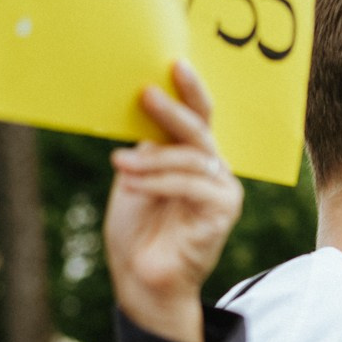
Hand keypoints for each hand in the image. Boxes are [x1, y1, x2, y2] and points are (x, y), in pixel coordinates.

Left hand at [105, 60, 243, 341]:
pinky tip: (131, 184)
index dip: (189, 89)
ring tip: (119, 164)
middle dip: (173, 111)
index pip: (197, 116)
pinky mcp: (223, 212)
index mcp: (193, 157)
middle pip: (199, 130)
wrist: (143, 279)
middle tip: (146, 94)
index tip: (173, 63)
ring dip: (151, 159)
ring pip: (191, 158)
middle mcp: (213, 169)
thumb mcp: (135, 176)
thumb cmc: (137, 229)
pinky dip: (158, 183)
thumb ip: (146, 146)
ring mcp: (222, 190)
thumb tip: (145, 103)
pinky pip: (192, 186)